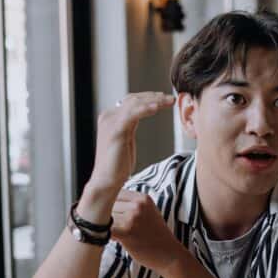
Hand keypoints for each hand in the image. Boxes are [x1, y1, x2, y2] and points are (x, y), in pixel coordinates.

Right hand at [81, 93, 174, 218]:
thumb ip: (130, 125)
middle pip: (134, 99)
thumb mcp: (125, 139)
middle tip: (171, 98)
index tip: (164, 98)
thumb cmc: (117, 164)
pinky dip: (146, 109)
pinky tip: (158, 107)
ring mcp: (110, 122)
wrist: (106, 181)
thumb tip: (140, 114)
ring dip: (155, 101)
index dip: (149, 97)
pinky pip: (133, 114)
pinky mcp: (115, 130)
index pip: (131, 100)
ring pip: (135, 104)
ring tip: (170, 101)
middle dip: (154, 97)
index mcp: (110, 117)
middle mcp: (108, 116)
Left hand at [111, 189, 182, 273]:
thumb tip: (102, 200)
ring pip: (104, 216)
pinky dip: (104, 234)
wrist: (169, 255)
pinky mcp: (126, 232)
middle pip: (107, 203)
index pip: (113, 193)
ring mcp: (133, 217)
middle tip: (113, 226)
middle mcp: (138, 205)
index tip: (110, 213)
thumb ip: (130, 204)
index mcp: (143, 198)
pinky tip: (113, 239)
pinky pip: (104, 228)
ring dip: (103, 225)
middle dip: (104, 214)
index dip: (107, 204)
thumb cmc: (154, 236)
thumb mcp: (147, 213)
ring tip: (115, 233)